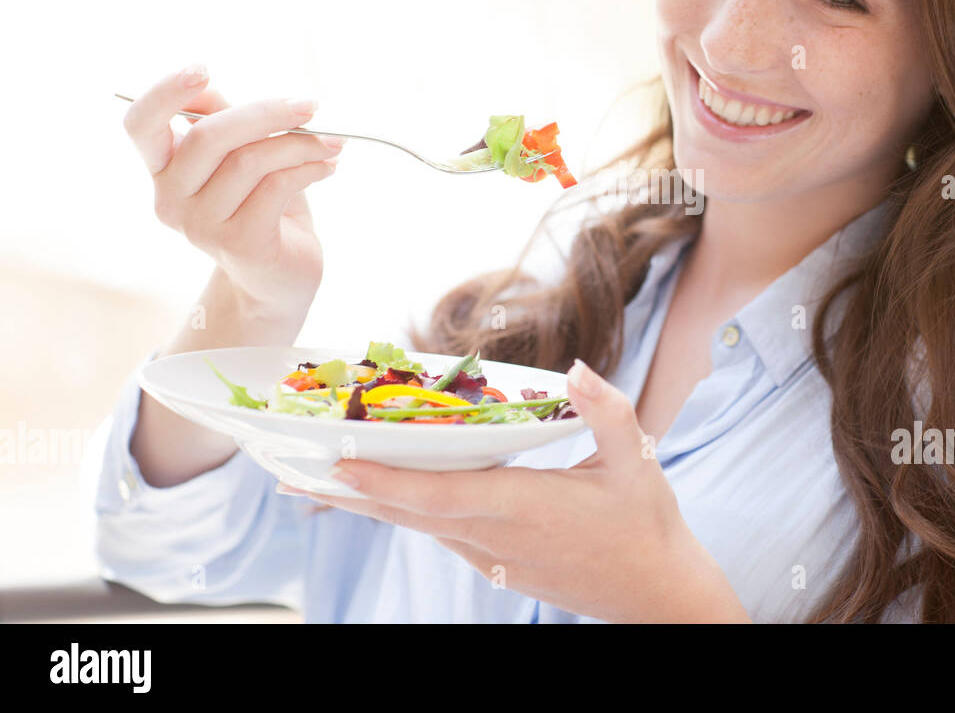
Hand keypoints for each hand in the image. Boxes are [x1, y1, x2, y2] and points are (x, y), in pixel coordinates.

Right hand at [122, 64, 343, 308]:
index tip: (204, 69)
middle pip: (208, 136)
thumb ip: (226, 123)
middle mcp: (170, 199)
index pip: (140, 125)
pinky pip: (277, 186)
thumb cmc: (264, 208)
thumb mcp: (244, 157)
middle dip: (266, 113)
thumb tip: (210, 88)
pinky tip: (328, 166)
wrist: (280, 278)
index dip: (164, 92)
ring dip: (300, 143)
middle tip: (310, 105)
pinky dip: (309, 167)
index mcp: (164, 170)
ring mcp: (199, 225)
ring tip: (332, 143)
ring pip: (249, 160)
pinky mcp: (237, 242)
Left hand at [286, 359, 751, 622]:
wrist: (658, 592)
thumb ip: (606, 410)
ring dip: (366, 505)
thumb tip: (579, 367)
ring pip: (416, 527)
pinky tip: (383, 502)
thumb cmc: (647, 523)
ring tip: (316, 485)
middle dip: (347, 492)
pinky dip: (402, 515)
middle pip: (407, 513)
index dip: (384, 479)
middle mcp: (495, 537)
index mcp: (522, 506)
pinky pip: (437, 536)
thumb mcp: (637, 458)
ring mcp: (493, 557)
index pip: (437, 494)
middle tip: (289, 473)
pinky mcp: (498, 567)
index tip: (337, 463)